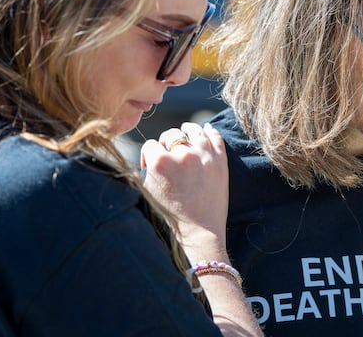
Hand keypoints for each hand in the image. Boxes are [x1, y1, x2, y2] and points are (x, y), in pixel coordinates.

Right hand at [140, 122, 228, 255]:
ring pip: (193, 130)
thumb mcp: (147, 193)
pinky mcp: (220, 160)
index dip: (149, 155)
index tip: (152, 166)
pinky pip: (215, 136)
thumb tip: (143, 159)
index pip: (151, 145)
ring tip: (186, 132)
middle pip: (170, 135)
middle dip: (166, 144)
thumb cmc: (169, 216)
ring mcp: (203, 155)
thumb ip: (143, 172)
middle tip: (169, 155)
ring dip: (188, 130)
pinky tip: (206, 130)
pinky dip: (209, 131)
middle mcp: (182, 154)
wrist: (198, 232)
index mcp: (160, 161)